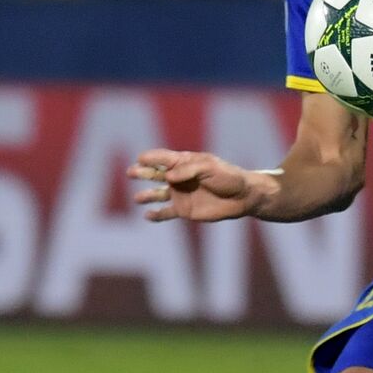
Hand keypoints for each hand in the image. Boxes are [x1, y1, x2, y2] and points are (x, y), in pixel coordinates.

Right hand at [127, 148, 258, 222]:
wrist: (242, 197)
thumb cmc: (228, 177)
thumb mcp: (210, 168)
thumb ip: (188, 170)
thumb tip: (167, 176)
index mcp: (184, 162)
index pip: (163, 158)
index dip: (151, 157)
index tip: (141, 158)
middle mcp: (178, 178)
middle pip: (154, 174)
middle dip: (142, 172)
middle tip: (131, 172)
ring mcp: (180, 194)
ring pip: (157, 194)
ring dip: (146, 196)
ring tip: (137, 198)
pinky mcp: (184, 210)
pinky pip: (166, 213)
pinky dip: (156, 215)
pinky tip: (147, 215)